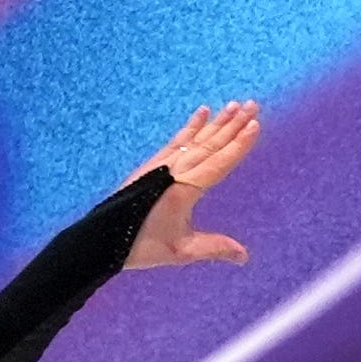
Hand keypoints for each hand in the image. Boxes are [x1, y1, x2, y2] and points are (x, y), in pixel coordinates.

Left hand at [121, 100, 261, 268]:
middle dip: (233, 125)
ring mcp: (164, 164)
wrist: (105, 238)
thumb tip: (244, 256)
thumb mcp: (181, 251)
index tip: (255, 125)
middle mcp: (176, 170)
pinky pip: (177, 140)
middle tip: (252, 105)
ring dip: (217, 122)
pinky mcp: (155, 164)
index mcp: (185, 189)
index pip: (219, 162)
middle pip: (211, 144)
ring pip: (196, 139)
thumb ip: (214, 247)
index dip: (239, 144)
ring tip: (234, 105)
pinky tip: (201, 113)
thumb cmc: (143, 246)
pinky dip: (191, 126)